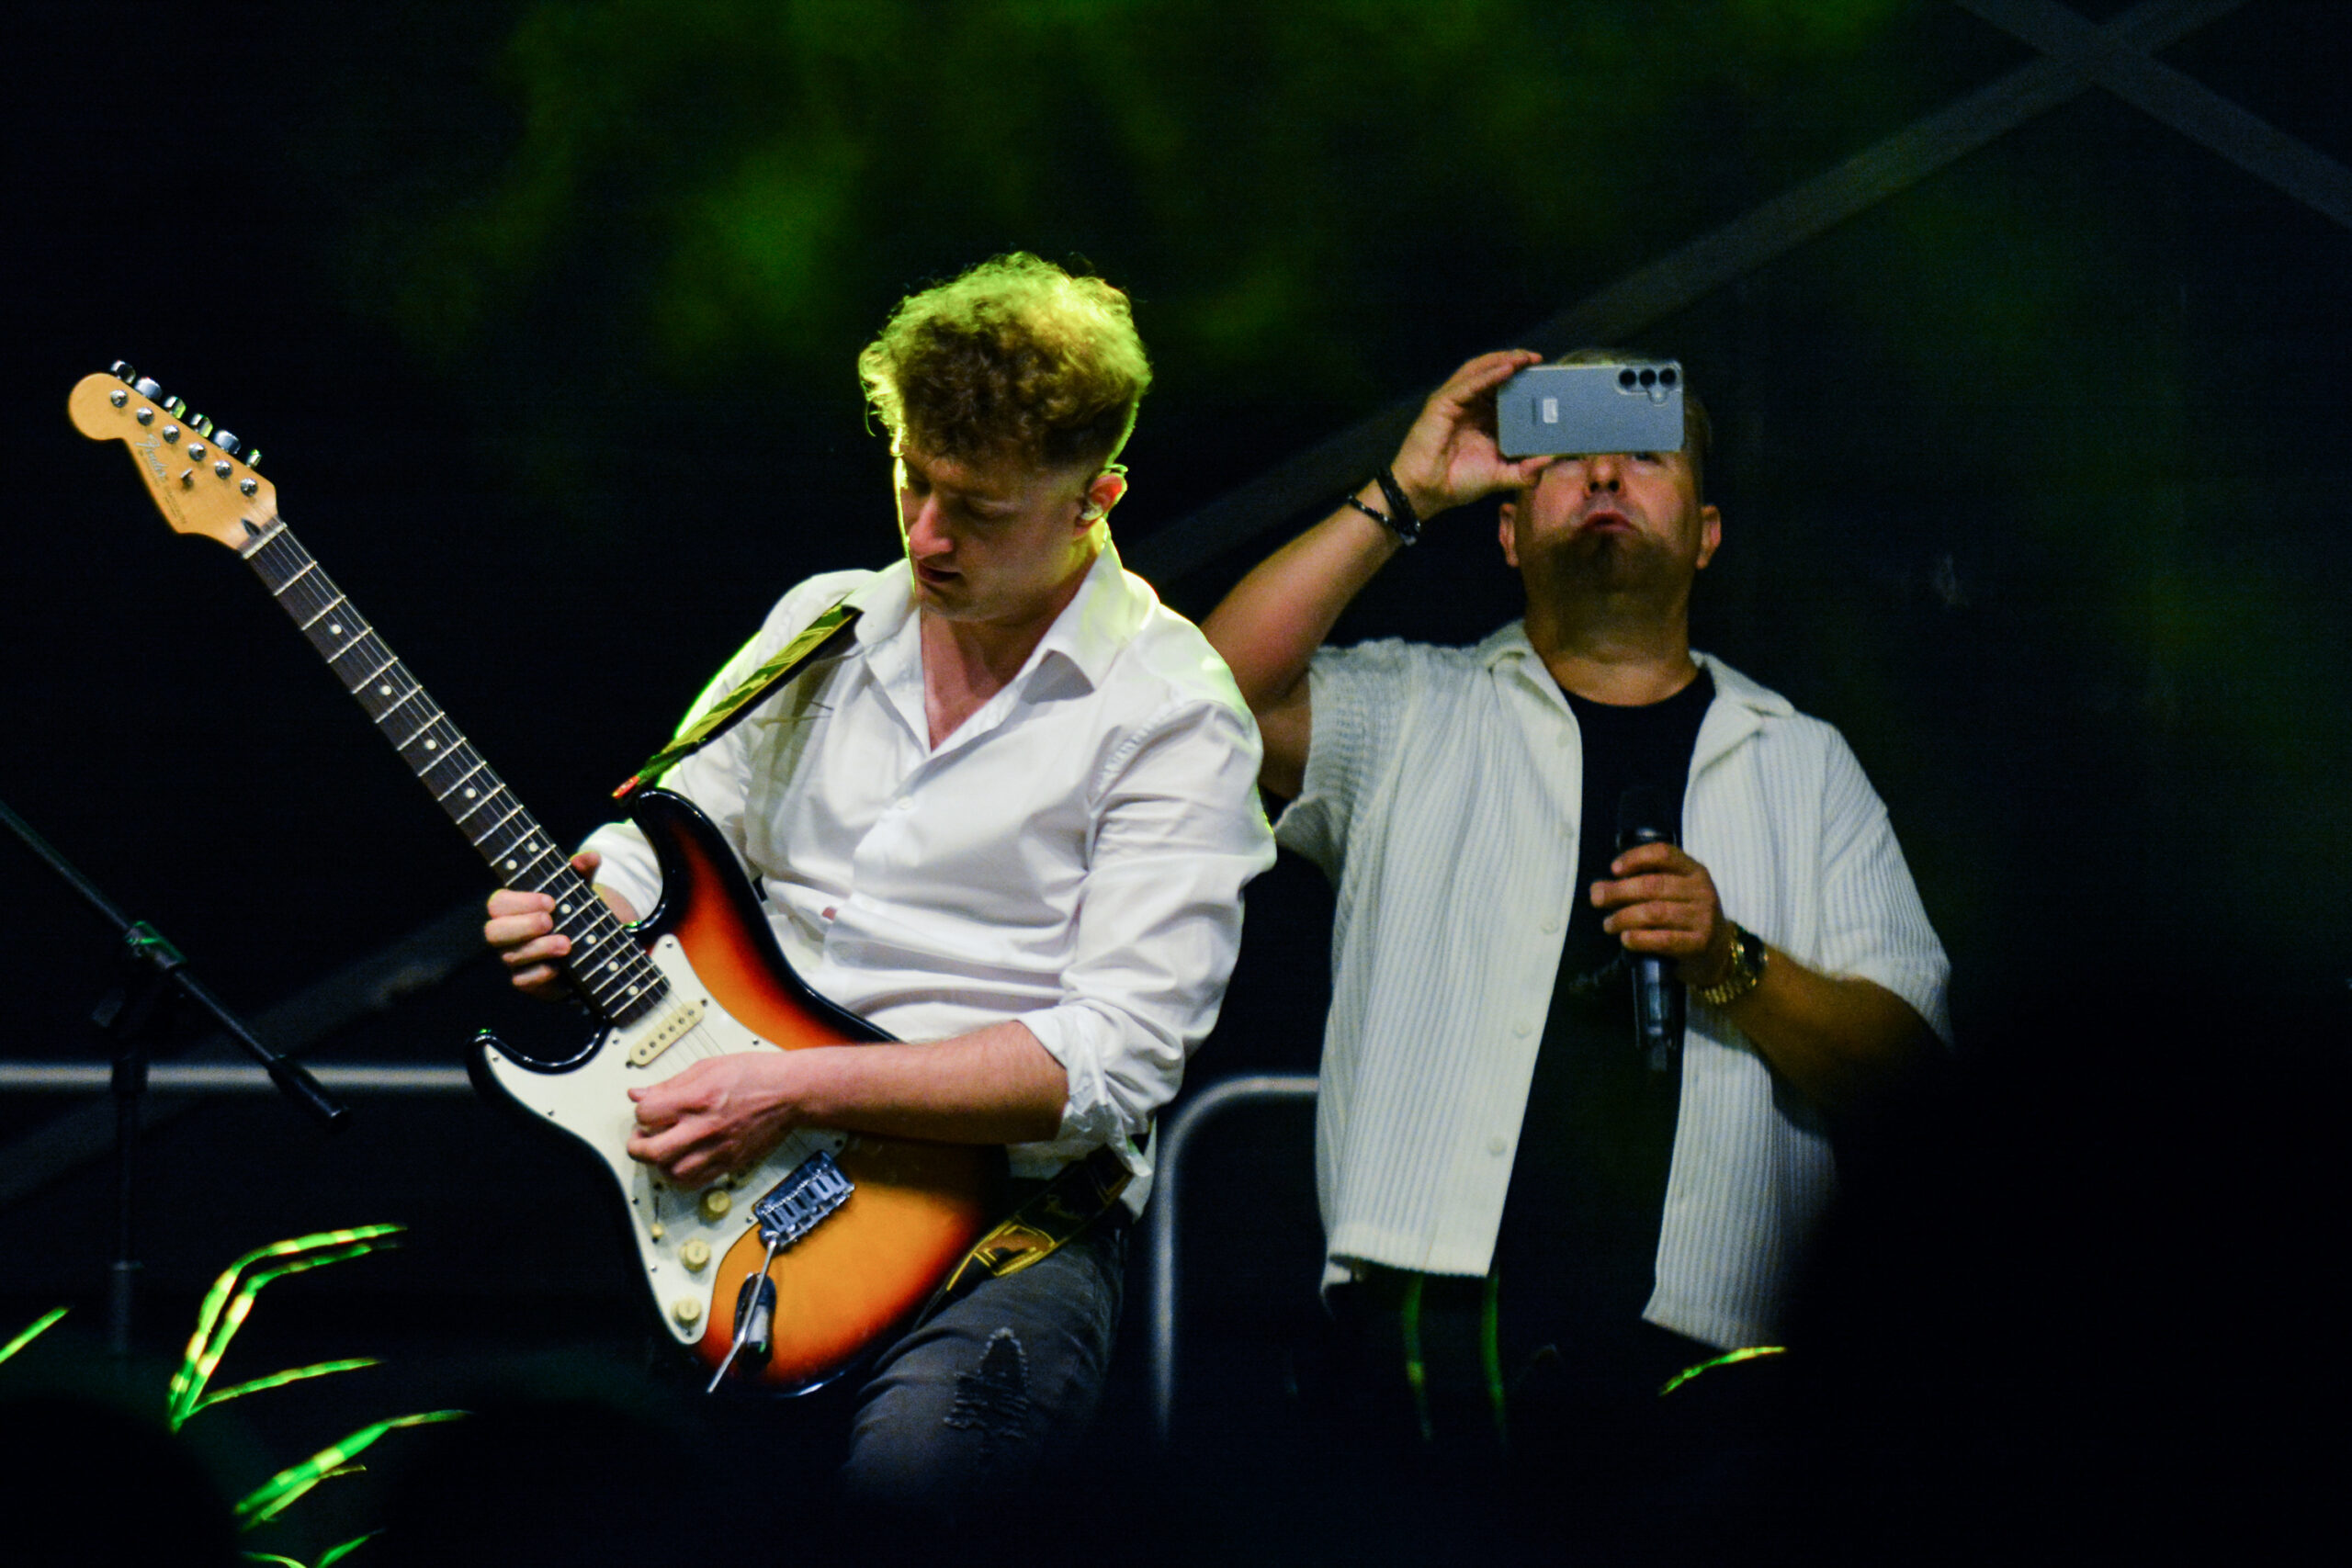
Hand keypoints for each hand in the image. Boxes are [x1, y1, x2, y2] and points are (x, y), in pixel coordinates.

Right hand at [483, 851, 629, 999]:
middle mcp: (508, 934)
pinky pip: (523, 981)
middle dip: (522, 926)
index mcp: (513, 908)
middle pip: (493, 932)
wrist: (591, 945)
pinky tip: (560, 968)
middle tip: (550, 921)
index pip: (498, 903)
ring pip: (510, 957)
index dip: (520, 903)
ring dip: (539, 949)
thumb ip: (582, 871)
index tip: (550, 901)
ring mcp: (515, 959)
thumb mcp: (580, 888)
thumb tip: (590, 856)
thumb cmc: (575, 910)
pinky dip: (541, 974)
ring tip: (567, 944)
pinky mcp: (528, 981)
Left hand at [626, 1053, 801, 1186]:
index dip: (641, 1112)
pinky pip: (695, 1183)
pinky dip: (682, 1176)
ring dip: (660, 1163)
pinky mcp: (729, 1163)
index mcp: (697, 1099)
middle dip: (637, 1146)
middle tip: (642, 1137)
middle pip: (652, 1152)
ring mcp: (717, 1149)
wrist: (790, 1093)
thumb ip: (670, 1084)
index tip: (648, 1110)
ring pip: (672, 1173)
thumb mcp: (708, 1067)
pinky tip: (683, 1162)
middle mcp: (704, 1128)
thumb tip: (639, 1094)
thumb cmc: (756, 1075)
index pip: (646, 1115)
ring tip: (664, 1150)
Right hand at [1388, 350, 1558, 518]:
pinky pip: (1469, 384)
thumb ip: (1526, 471)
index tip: (1547, 377)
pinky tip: (1507, 369)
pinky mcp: (1443, 403)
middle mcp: (1471, 405)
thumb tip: (1551, 459)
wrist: (1428, 491)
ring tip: (1524, 358)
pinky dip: (1488, 374)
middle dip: (1516, 363)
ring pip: (1480, 371)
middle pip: (1494, 374)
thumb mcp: (1501, 476)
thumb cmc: (1459, 482)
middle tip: (1538, 360)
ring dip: (1503, 361)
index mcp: (1484, 417)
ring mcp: (1456, 401)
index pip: (1506, 390)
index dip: (1524, 380)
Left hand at [1592, 841, 1736, 987]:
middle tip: (1597, 899)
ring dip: (1624, 917)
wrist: (1717, 950)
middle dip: (1619, 891)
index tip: (1613, 869)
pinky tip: (1626, 939)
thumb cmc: (1684, 916)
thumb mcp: (1674, 891)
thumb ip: (1642, 883)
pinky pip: (1664, 939)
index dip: (1635, 858)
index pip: (1664, 854)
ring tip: (1609, 924)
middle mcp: (1702, 890)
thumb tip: (1598, 888)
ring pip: (1655, 912)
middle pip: (1654, 885)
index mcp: (1694, 870)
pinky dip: (1640, 938)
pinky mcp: (1699, 943)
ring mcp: (1703, 917)